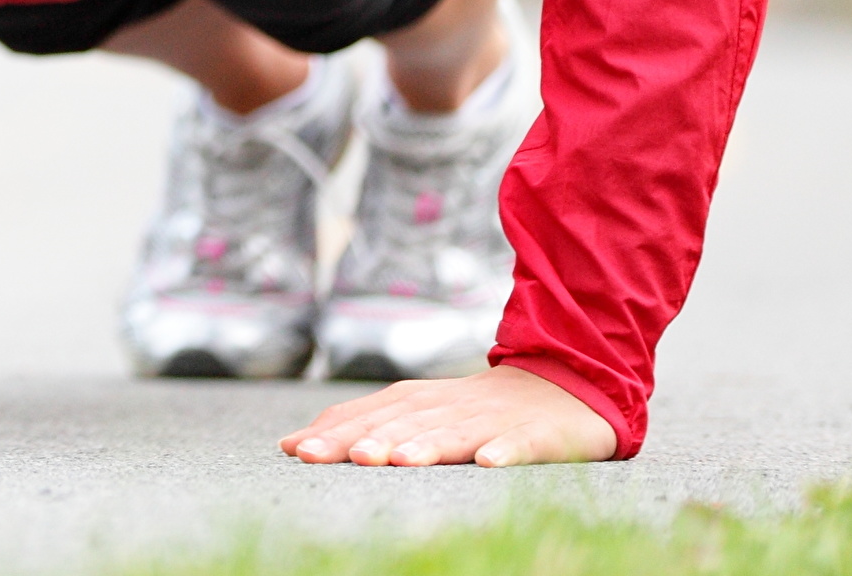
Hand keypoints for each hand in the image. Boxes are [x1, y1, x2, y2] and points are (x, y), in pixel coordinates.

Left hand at [279, 366, 617, 467]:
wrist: (562, 388)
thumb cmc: (475, 410)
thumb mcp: (416, 414)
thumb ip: (359, 426)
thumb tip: (289, 444)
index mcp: (415, 402)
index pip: (367, 415)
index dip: (332, 432)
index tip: (295, 450)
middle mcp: (448, 407)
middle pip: (400, 423)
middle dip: (363, 439)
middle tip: (327, 456)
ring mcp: (492, 420)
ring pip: (454, 433)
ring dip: (425, 445)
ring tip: (397, 460)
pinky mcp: (537, 435)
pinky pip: (521, 443)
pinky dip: (505, 451)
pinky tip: (488, 463)